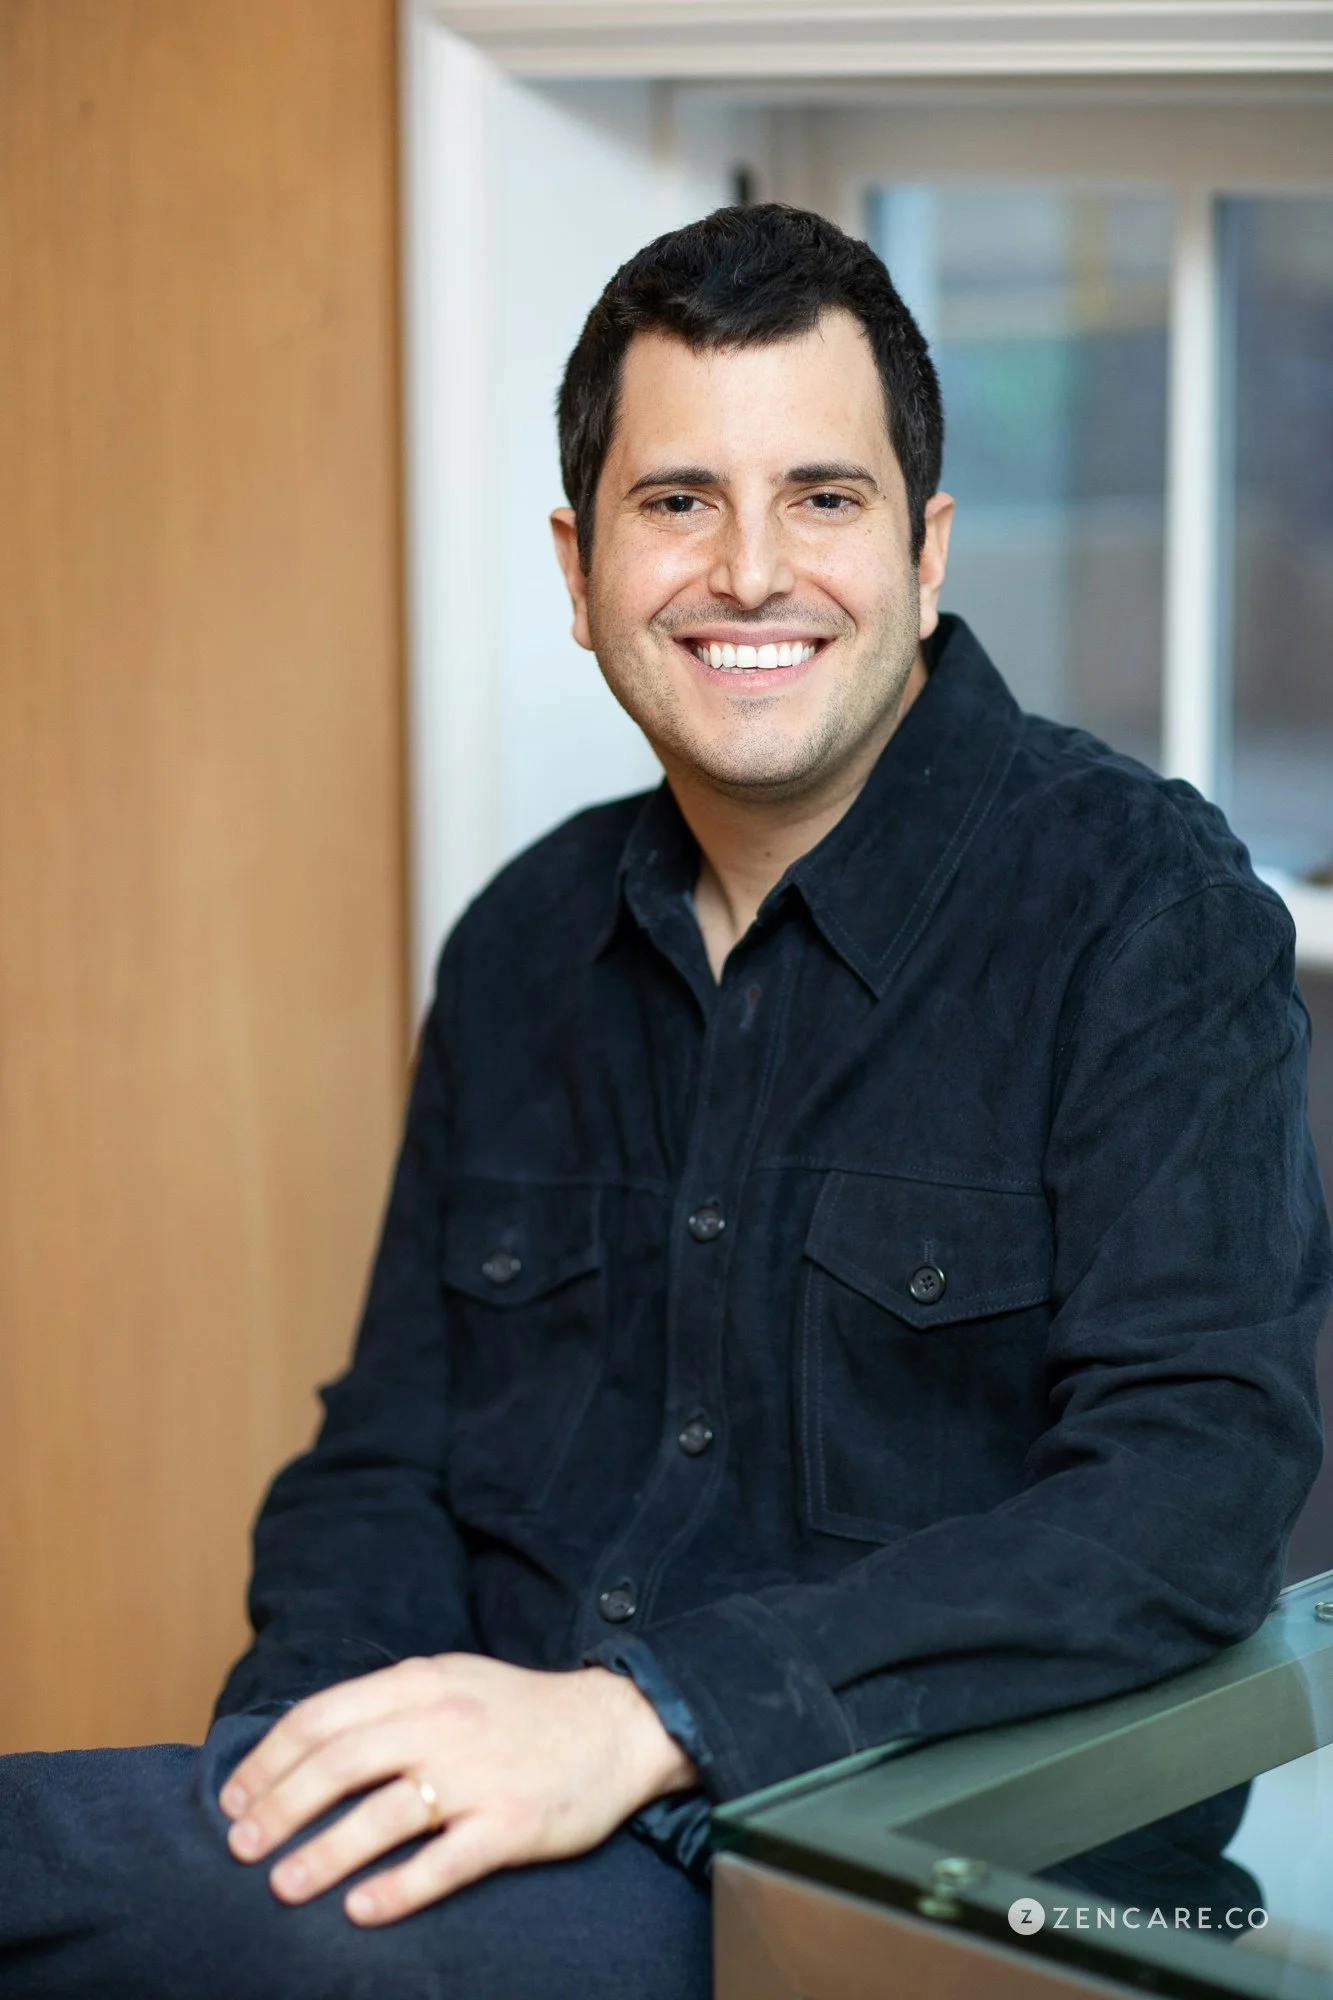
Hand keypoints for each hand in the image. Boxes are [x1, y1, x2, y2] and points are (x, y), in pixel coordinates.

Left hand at [218, 1655, 696, 1924]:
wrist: (614, 1726)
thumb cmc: (518, 1712)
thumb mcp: (450, 1681)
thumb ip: (387, 1704)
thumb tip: (306, 1745)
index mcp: (421, 1683)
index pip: (322, 1716)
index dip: (269, 1760)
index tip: (233, 1798)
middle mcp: (443, 1722)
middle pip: (339, 1764)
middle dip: (279, 1808)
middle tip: (241, 1848)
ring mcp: (477, 1775)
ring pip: (382, 1816)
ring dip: (323, 1854)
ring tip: (283, 1886)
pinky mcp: (510, 1824)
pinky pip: (442, 1863)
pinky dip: (395, 1890)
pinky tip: (360, 1912)